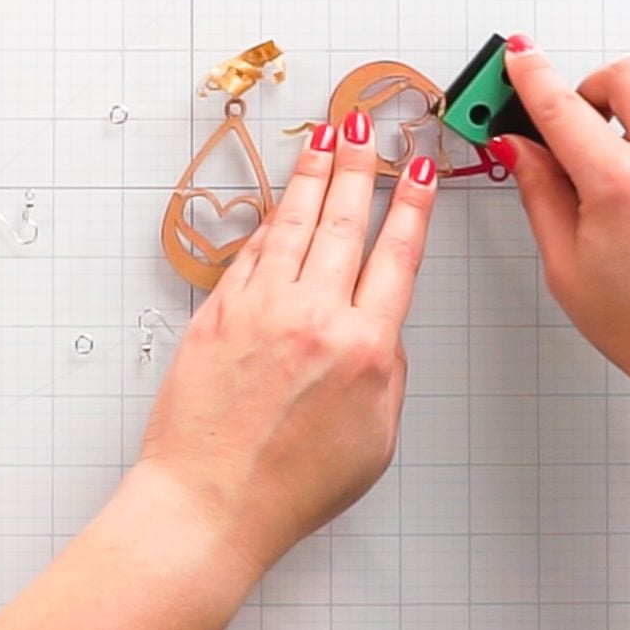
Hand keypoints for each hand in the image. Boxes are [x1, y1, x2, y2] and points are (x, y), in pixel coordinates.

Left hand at [140, 113, 437, 571]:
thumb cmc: (290, 487)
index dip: (412, 203)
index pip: (397, 254)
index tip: (420, 168)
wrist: (209, 503)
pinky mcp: (218, 313)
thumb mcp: (375, 438)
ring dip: (314, 173)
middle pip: (345, 221)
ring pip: (295, 223)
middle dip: (361, 164)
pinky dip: (270, 219)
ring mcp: (261, 309)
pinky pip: (251, 252)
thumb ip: (386, 371)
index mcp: (365, 348)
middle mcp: (315, 316)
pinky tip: (281, 199)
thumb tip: (380, 327)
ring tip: (326, 137)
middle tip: (367, 125)